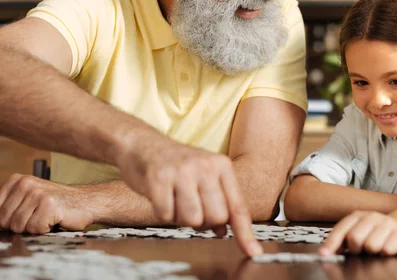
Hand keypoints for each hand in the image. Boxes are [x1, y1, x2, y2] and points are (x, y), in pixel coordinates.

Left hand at [0, 174, 92, 233]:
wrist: (85, 202)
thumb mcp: (26, 204)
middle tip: (36, 217)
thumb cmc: (56, 203)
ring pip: (18, 226)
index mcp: (17, 180)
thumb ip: (4, 212)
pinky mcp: (49, 204)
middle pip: (4, 220)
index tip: (22, 215)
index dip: (5, 220)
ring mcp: (37, 193)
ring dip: (32, 228)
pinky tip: (53, 219)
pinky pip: (34, 229)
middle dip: (19, 225)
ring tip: (45, 217)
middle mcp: (26, 183)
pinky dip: (44, 229)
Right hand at [116, 141, 261, 255]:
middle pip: (216, 217)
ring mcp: (182, 171)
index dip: (244, 233)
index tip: (253, 252)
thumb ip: (218, 201)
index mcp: (222, 165)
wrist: (143, 144)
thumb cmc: (176, 164)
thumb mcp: (204, 175)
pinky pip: (166, 216)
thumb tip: (223, 231)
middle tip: (191, 206)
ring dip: (181, 218)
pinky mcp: (159, 178)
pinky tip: (161, 197)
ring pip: (192, 219)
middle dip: (203, 221)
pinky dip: (163, 214)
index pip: (237, 206)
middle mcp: (205, 166)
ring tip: (175, 200)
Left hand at [320, 211, 396, 255]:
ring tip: (377, 248)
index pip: (341, 229)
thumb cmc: (376, 233)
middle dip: (356, 249)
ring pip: (371, 245)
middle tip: (363, 249)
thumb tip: (326, 252)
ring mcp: (387, 223)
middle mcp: (372, 216)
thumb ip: (342, 240)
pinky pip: (387, 250)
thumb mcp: (358, 232)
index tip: (323, 255)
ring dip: (373, 252)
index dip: (331, 243)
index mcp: (357, 216)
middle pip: (355, 238)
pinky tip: (389, 248)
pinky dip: (386, 253)